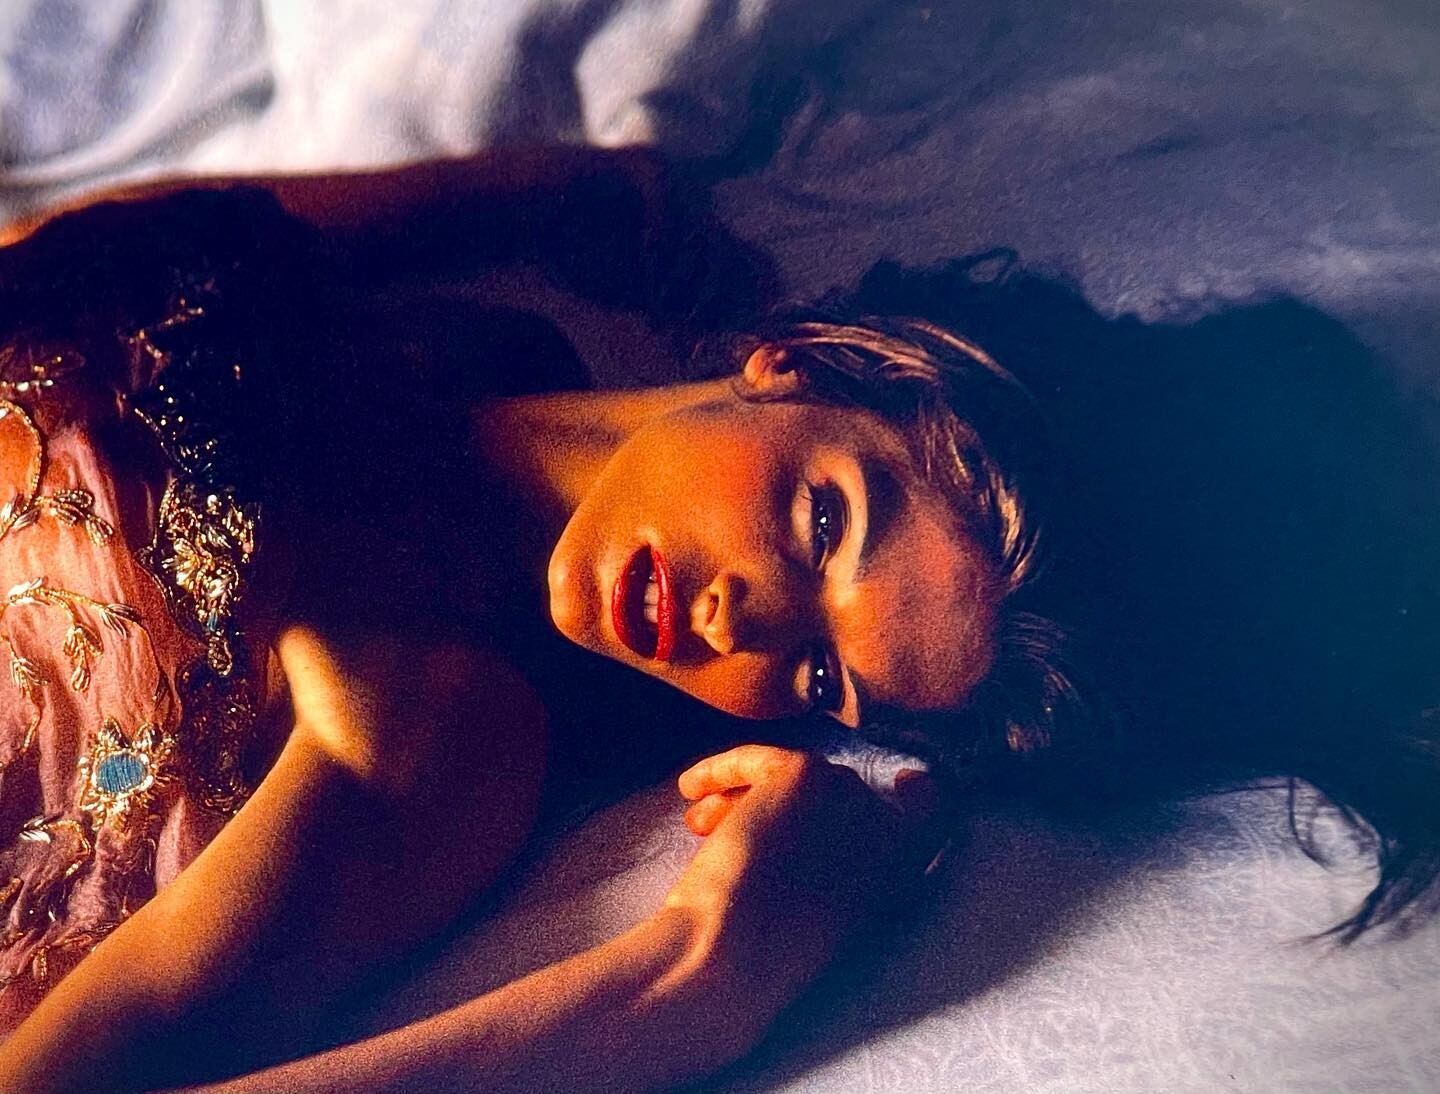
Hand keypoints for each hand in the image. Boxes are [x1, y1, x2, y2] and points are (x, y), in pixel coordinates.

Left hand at [664, 745, 942, 1001]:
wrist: (729, 959)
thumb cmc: (760, 957)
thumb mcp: (819, 918)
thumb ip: (835, 872)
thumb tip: (818, 837)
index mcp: (897, 878)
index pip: (929, 814)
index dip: (917, 793)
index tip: (903, 782)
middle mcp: (887, 833)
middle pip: (835, 791)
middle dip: (781, 807)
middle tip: (727, 828)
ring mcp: (851, 799)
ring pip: (793, 776)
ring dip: (744, 797)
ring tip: (699, 824)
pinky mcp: (806, 776)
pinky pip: (760, 758)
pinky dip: (722, 771)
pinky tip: (690, 788)